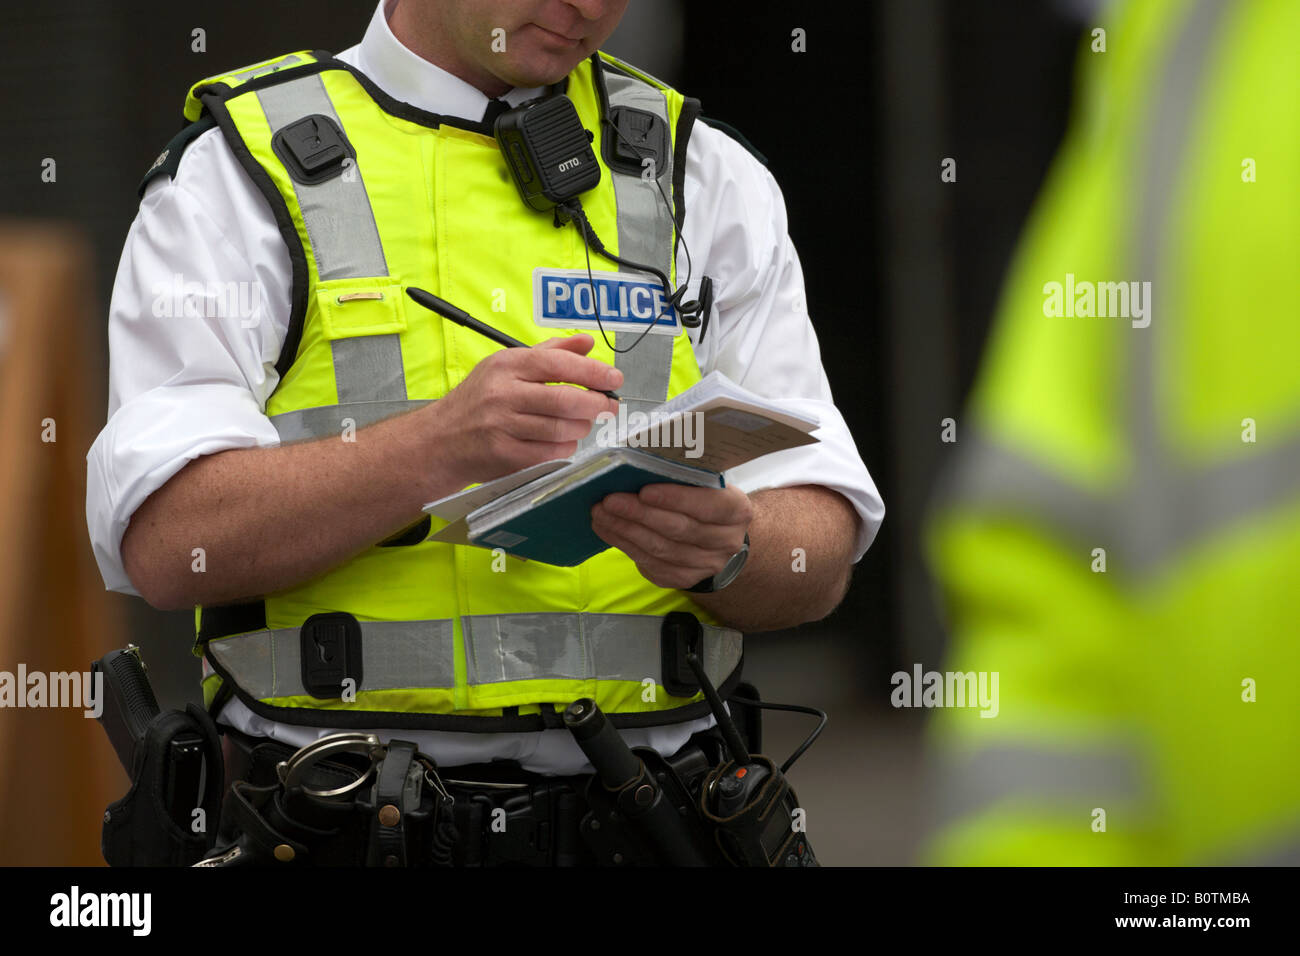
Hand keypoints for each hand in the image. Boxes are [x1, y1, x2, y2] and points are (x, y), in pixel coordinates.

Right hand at [426, 333, 620, 485]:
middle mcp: (502, 395)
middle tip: (608, 405)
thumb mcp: (507, 366)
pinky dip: (566, 448)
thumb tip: (587, 342)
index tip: (614, 378)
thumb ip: (550, 352)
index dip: (592, 372)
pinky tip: (563, 441)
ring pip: (562, 429)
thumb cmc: (479, 400)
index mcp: (506, 366)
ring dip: (582, 427)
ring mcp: (502, 427)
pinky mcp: (505, 456)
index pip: (557, 364)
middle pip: (564, 400)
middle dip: (596, 403)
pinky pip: (551, 453)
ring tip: (582, 422)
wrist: (440, 440)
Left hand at [590, 483, 752, 589]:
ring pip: (661, 549)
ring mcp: (706, 564)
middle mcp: (727, 541)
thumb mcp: (706, 485)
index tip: (644, 491)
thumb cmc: (706, 500)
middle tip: (610, 501)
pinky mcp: (685, 578)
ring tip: (601, 514)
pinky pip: (651, 564)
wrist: (720, 537)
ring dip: (626, 531)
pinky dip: (626, 546)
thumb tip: (638, 467)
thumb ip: (684, 478)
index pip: (707, 506)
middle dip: (640, 514)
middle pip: (679, 529)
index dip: (675, 499)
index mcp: (737, 510)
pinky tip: (608, 530)